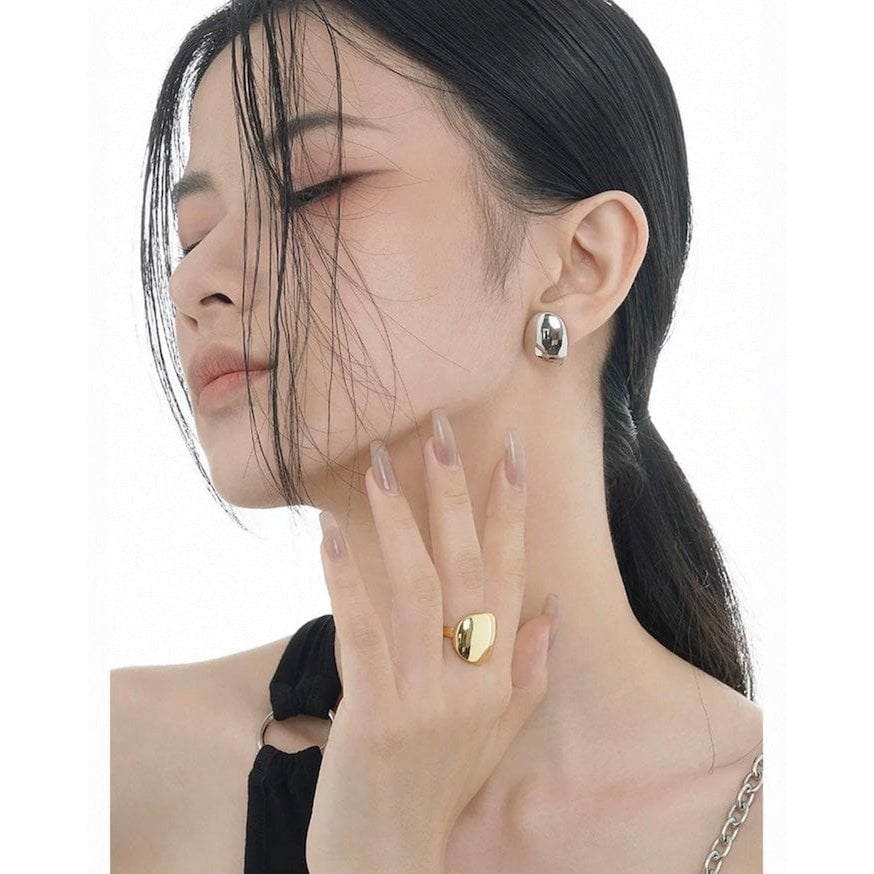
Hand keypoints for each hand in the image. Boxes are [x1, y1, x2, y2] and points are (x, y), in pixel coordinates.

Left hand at [306, 409, 557, 872]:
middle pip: (466, 568)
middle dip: (454, 493)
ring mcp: (425, 697)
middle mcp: (472, 679)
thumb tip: (548, 609)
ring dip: (397, 519)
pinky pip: (362, 632)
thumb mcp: (499, 734)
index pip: (511, 575)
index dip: (511, 513)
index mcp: (501, 675)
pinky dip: (346, 578)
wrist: (389, 861)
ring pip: (416, 588)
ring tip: (378, 462)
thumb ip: (528, 671)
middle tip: (438, 430)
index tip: (510, 454)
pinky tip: (332, 532)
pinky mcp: (374, 714)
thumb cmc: (440, 786)